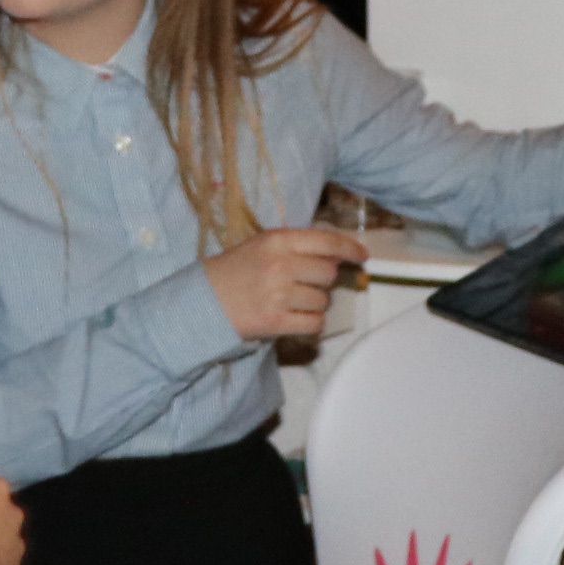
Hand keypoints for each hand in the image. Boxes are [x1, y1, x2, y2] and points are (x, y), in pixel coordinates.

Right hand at [203, 226, 364, 343]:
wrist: (202, 302)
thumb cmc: (233, 271)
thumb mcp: (261, 247)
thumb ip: (297, 247)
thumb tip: (337, 255)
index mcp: (277, 240)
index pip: (327, 241)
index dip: (350, 248)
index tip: (362, 256)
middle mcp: (281, 265)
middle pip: (328, 274)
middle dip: (322, 281)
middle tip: (303, 284)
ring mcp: (279, 294)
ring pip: (323, 301)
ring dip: (314, 304)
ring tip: (291, 302)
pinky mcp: (276, 321)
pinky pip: (314, 324)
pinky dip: (311, 324)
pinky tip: (295, 318)